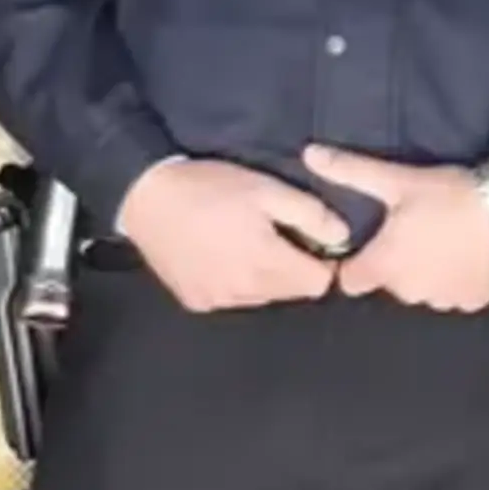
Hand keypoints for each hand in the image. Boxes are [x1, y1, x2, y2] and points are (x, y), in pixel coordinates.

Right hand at [111, 156, 350, 311]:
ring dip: (266, 277)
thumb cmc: (211, 188)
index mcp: (265, 264)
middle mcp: (242, 292)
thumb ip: (311, 215)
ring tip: (248, 243)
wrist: (145, 197)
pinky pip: (231, 299)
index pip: (318, 284)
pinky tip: (223, 256)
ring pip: (263, 298)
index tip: (312, 241)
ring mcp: (215, 300)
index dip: (323, 262)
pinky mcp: (194, 301)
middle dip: (295, 268)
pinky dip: (236, 283)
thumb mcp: (269, 190)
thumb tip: (342, 237)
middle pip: (292, 292)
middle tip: (279, 236)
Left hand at [303, 152, 488, 313]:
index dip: (359, 263)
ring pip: (426, 290)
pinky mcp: (474, 300)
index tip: (375, 245)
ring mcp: (444, 299)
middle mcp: (409, 291)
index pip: (351, 281)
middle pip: (392, 284)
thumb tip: (308, 154)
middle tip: (421, 233)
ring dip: (431, 274)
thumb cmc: (449, 195)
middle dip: (401, 265)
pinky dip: (461, 281)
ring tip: (449, 242)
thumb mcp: (397, 180)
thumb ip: (351, 171)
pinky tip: (471, 256)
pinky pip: (457, 295)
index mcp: (383, 266)